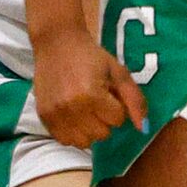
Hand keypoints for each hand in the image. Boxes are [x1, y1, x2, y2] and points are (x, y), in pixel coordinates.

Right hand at [35, 26, 147, 150]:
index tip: (108, 93)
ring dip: (89, 130)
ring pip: (84, 142)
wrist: (57, 43)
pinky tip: (73, 116)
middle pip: (102, 134)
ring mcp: (55, 114)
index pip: (117, 120)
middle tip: (97, 101)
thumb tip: (143, 129)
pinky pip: (65, 140)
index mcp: (92, 94)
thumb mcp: (118, 72)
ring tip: (85, 110)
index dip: (116, 106)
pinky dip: (72, 133)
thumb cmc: (90, 56)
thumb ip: (135, 100)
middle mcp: (72, 107)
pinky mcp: (44, 117)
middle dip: (104, 120)